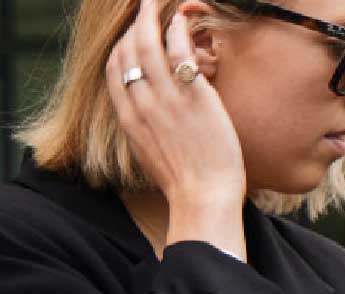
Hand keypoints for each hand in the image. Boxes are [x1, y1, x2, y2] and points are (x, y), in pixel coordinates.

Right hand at [105, 0, 246, 256]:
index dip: (121, 47)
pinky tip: (182, 20)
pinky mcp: (192, 97)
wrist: (203, 196)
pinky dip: (177, 32)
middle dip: (133, 27)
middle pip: (127, 53)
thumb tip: (154, 115)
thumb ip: (148, 127)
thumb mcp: (152, 152)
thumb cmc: (186, 181)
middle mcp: (141, 104)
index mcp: (128, 118)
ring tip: (155, 5)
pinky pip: (178, 54)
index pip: (114, 70)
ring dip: (150, 20)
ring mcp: (166, 99)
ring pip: (148, 47)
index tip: (131, 35)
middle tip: (143, 11)